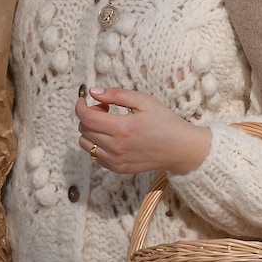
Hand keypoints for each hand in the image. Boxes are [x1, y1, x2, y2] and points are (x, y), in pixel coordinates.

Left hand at [74, 87, 210, 174]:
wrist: (181, 148)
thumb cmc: (165, 121)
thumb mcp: (144, 100)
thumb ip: (116, 95)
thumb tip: (93, 92)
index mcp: (122, 128)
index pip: (86, 118)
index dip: (80, 107)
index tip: (83, 100)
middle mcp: (116, 147)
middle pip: (84, 130)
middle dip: (88, 116)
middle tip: (105, 109)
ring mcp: (116, 161)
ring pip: (86, 144)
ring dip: (90, 131)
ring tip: (108, 124)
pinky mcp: (119, 168)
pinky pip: (95, 156)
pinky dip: (97, 144)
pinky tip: (112, 137)